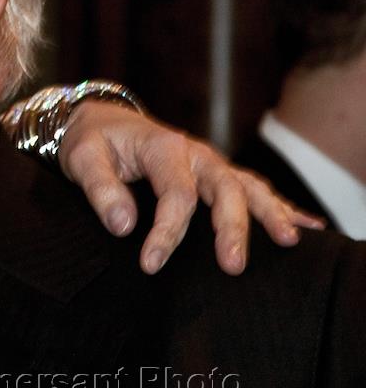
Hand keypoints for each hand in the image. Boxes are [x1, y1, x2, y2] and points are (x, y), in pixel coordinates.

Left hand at [58, 101, 324, 275]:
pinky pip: (252, 188)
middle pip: (224, 189)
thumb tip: (124, 226)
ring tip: (289, 242)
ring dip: (270, 213)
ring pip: (248, 187)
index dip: (167, 232)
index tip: (150, 264)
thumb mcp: (82, 159)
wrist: (99, 121)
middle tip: (232, 266)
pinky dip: (279, 206)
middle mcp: (194, 153)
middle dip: (232, 227)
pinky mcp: (213, 174)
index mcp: (163, 147)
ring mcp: (208, 163)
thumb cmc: (91, 141)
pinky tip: (305, 226)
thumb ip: (101, 190)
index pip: (176, 194)